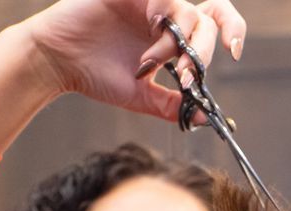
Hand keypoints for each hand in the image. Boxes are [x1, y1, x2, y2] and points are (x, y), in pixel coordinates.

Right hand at [21, 0, 247, 122]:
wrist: (56, 64)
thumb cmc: (95, 76)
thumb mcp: (143, 97)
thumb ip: (174, 105)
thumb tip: (207, 119)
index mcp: (172, 36)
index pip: (214, 23)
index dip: (233, 30)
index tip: (234, 52)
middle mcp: (164, 15)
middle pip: (209, 17)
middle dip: (204, 50)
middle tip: (185, 75)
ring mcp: (147, 1)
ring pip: (187, 9)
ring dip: (178, 43)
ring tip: (154, 63)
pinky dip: (164, 11)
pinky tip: (152, 28)